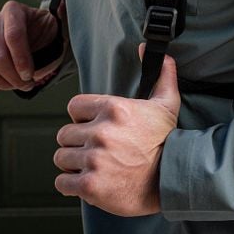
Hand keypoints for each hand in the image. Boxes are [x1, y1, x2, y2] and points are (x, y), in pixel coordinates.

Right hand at [0, 0, 62, 93]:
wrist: (27, 42)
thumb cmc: (41, 35)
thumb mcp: (54, 25)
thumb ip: (62, 15)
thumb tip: (64, 5)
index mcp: (13, 10)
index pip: (13, 36)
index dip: (22, 60)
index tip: (30, 75)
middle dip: (14, 77)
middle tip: (27, 83)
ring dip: (2, 84)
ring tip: (15, 84)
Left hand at [53, 46, 179, 215]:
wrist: (172, 179)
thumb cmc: (167, 142)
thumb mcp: (167, 103)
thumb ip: (159, 73)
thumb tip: (145, 47)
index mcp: (114, 109)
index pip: (74, 106)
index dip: (81, 118)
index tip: (92, 126)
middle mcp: (101, 132)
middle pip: (64, 134)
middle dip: (76, 142)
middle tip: (92, 149)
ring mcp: (94, 159)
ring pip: (61, 157)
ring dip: (73, 163)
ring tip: (91, 166)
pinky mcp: (90, 185)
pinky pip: (62, 182)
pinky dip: (70, 184)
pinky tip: (87, 182)